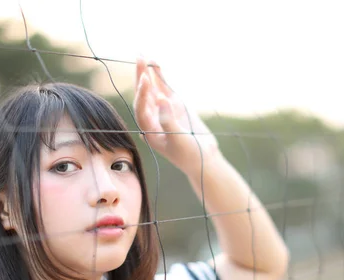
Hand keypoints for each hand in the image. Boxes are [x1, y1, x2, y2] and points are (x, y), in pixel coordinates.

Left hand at [133, 58, 219, 175]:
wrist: (205, 158)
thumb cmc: (189, 154)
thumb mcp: (178, 140)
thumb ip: (168, 120)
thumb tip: (160, 98)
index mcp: (149, 130)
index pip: (141, 108)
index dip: (141, 93)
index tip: (145, 79)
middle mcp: (153, 118)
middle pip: (143, 95)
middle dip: (140, 77)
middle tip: (139, 58)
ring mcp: (164, 111)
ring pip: (152, 89)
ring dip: (148, 74)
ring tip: (144, 56)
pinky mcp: (175, 106)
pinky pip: (165, 89)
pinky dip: (160, 78)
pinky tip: (156, 65)